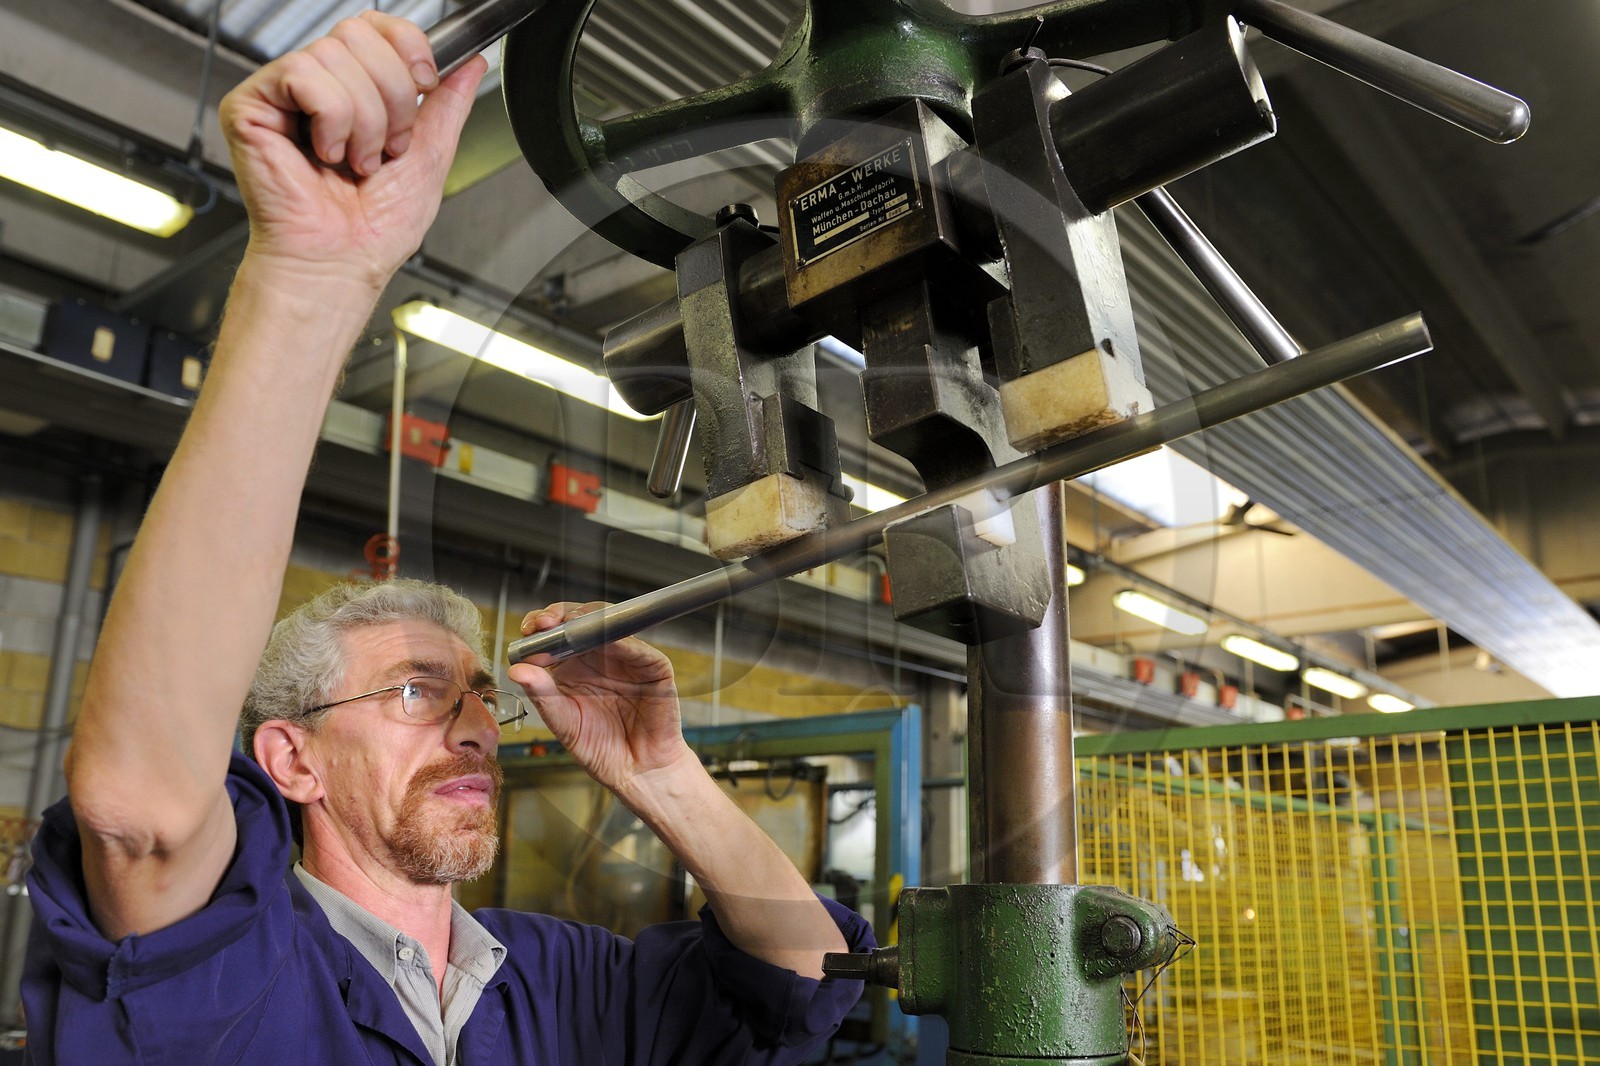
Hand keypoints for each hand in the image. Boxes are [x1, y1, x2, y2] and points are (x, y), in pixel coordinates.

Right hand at [218, 11, 485, 289]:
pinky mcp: (250, 105)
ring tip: (354, 162)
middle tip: (385, 148)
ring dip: (365, 120)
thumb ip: (448, 105)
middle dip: (392, 96)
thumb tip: (470, 62)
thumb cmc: (373, 229)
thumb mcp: (429, 156)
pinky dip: (332, 120)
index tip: (425, 84)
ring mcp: (281, 93)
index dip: (407, 45)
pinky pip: (304, 75)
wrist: (342, 263)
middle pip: (359, 34)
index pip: (377, 27)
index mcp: (354, 90)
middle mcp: (316, 86)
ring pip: (335, 54)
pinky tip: (324, 155)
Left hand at [508, 603, 694, 794]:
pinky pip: (640, 649)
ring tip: (571, 625)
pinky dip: (623, 641)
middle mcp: (601, 656)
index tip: (527, 629)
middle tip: (545, 622)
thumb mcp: (563, 722)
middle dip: (562, 615)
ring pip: (612, 624)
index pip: (558, 633)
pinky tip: (606, 639)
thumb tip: (515, 670)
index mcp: (575, 666)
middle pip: (583, 619)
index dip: (543, 624)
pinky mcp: (654, 668)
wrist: (636, 773)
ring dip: (590, 620)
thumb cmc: (602, 749)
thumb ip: (541, 694)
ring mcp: (629, 659)